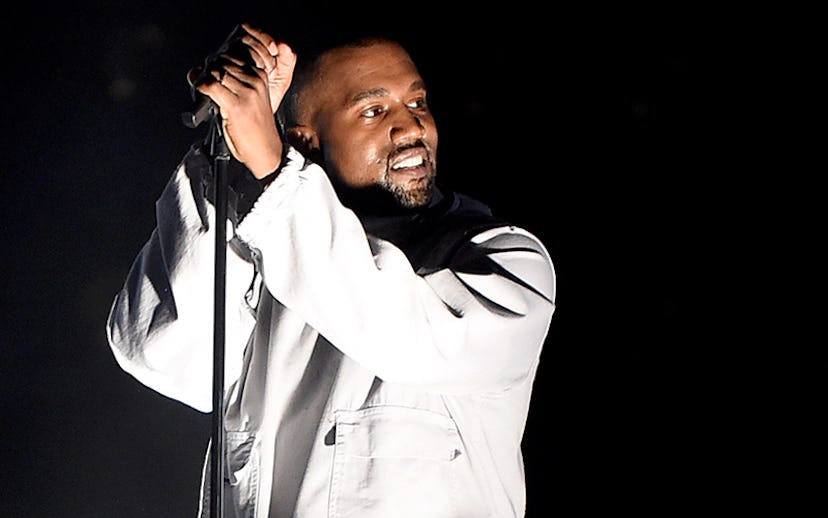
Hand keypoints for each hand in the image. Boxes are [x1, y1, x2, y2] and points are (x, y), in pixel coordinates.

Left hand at [188, 23, 296, 178]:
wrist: (267, 152)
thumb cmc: (256, 130)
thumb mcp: (246, 100)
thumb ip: (226, 84)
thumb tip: (195, 72)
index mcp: (260, 76)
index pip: (231, 55)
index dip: (217, 65)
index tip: (214, 77)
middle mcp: (255, 81)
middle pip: (221, 61)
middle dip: (210, 71)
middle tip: (208, 86)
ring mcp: (247, 92)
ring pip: (215, 72)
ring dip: (206, 81)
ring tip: (208, 94)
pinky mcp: (236, 105)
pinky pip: (211, 86)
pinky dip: (202, 89)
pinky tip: (205, 98)